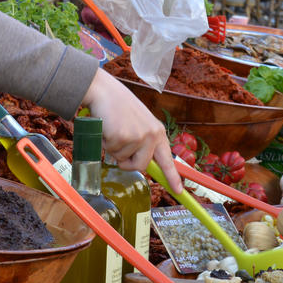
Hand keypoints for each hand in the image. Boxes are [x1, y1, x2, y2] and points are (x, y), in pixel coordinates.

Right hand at [82, 68, 182, 192]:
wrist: (104, 90)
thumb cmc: (118, 107)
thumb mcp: (138, 123)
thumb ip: (143, 142)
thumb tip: (141, 164)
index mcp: (157, 132)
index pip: (167, 160)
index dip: (173, 177)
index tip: (179, 192)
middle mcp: (151, 135)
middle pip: (140, 166)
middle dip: (126, 162)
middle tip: (118, 144)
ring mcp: (138, 137)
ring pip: (122, 160)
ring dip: (113, 149)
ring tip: (113, 129)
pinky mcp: (123, 137)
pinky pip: (111, 153)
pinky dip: (105, 143)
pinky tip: (107, 127)